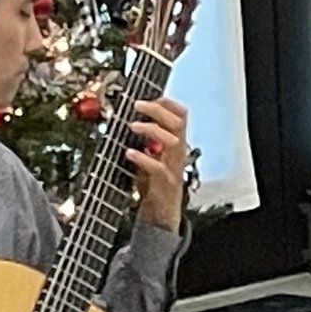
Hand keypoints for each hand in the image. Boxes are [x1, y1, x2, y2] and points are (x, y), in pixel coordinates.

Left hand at [125, 96, 190, 230]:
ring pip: (172, 141)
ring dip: (152, 129)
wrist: (160, 214)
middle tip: (137, 105)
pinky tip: (130, 153)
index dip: (167, 102)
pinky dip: (143, 158)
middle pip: (178, 122)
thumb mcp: (150, 155)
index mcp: (176, 144)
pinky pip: (158, 167)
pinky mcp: (166, 182)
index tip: (150, 97)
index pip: (181, 115)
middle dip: (158, 110)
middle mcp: (178, 152)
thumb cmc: (154, 183)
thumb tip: (129, 118)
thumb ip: (145, 139)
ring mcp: (174, 167)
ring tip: (133, 126)